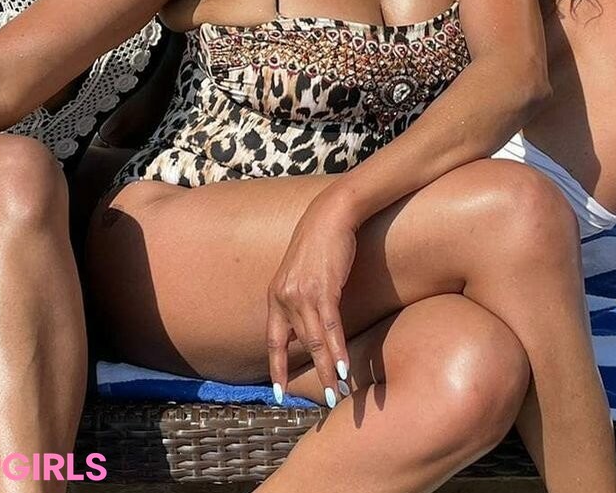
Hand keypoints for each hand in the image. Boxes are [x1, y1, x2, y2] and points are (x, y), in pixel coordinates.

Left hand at [266, 193, 355, 409]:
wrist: (332, 213)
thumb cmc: (319, 239)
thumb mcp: (299, 270)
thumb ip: (299, 296)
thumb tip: (306, 320)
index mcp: (276, 295)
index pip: (273, 340)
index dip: (276, 366)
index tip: (278, 392)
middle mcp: (284, 298)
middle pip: (298, 346)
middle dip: (310, 376)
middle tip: (321, 401)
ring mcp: (303, 294)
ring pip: (315, 342)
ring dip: (327, 370)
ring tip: (335, 392)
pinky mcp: (324, 289)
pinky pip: (330, 328)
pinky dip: (337, 350)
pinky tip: (342, 368)